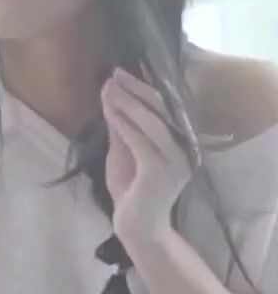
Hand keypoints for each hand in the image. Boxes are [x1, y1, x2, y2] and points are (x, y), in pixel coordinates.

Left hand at [101, 68, 192, 247]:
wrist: (136, 223)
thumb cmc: (130, 186)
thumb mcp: (122, 149)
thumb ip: (121, 125)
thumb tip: (111, 93)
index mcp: (180, 142)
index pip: (165, 107)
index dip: (145, 86)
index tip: (124, 70)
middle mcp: (185, 149)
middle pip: (162, 110)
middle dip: (137, 88)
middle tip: (116, 72)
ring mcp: (176, 161)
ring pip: (153, 123)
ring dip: (129, 103)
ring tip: (109, 87)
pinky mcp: (161, 172)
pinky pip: (141, 142)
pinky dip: (124, 125)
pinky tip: (109, 112)